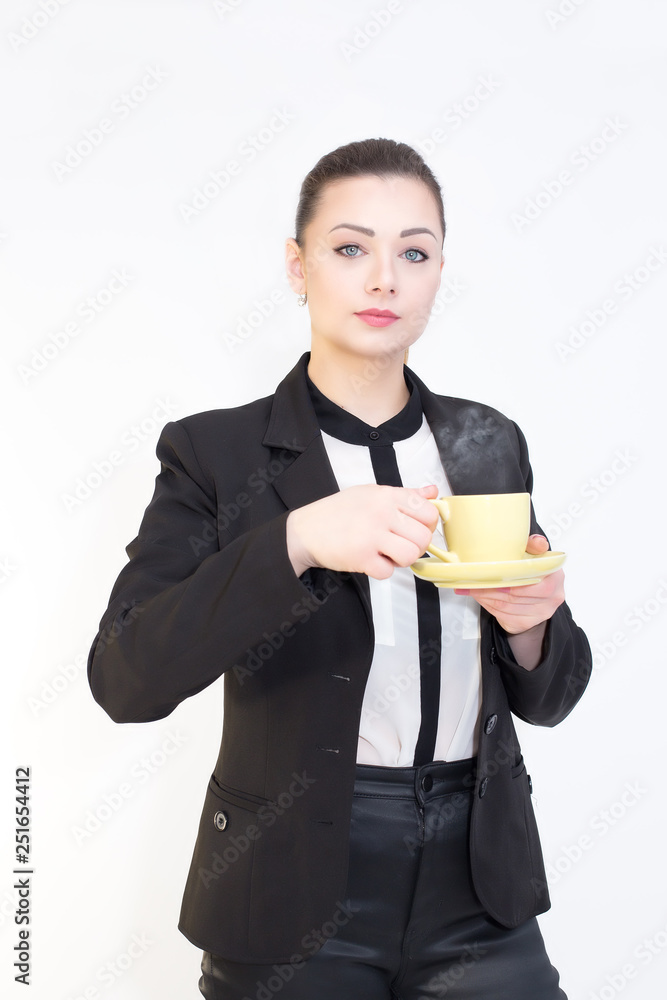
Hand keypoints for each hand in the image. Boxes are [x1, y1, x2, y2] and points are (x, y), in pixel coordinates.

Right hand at [286, 483, 439, 578]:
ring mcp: (371, 535)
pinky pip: (388, 571)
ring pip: (411, 555)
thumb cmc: (338, 512)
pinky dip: (381, 570)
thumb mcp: (371, 493)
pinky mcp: (361, 557)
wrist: (305, 530)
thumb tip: (432, 493)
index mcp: (386, 495)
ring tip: (388, 554)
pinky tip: (371, 560)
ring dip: (402, 560)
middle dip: (416, 546)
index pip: (428, 511)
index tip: (417, 529)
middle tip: (401, 545)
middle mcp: (381, 513)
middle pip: (423, 537)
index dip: (427, 525)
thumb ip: (404, 495)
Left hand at [454, 533, 564, 634]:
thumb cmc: (533, 572)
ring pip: (507, 605)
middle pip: (516, 593)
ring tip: (473, 587)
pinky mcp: (527, 623)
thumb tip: (537, 542)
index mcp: (556, 575)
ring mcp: (541, 612)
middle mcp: (553, 596)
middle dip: (492, 586)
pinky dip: (489, 606)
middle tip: (474, 580)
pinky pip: (504, 616)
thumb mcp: (535, 554)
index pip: (533, 577)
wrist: (538, 595)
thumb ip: (534, 545)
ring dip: (486, 596)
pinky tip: (481, 597)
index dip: (511, 575)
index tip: (493, 571)